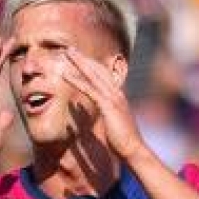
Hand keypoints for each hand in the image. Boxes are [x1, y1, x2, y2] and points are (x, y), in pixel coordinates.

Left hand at [60, 47, 144, 163]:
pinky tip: (65, 75)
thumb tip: (102, 110)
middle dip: (83, 58)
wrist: (133, 149)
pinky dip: (76, 80)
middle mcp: (116, 92)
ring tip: (66, 53)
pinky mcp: (107, 105)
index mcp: (118, 95)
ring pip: (92, 75)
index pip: (103, 74)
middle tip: (69, 49)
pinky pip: (89, 89)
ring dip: (78, 63)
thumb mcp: (115, 122)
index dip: (91, 64)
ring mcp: (113, 97)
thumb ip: (109, 112)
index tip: (79, 58)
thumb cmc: (123, 140)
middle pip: (97, 69)